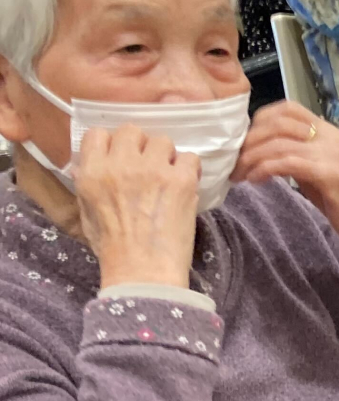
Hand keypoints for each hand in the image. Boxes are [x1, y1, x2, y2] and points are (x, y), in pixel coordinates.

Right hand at [73, 125, 200, 290]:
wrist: (143, 270)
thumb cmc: (113, 248)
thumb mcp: (86, 213)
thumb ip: (87, 184)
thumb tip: (87, 166)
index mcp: (91, 172)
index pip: (98, 134)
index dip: (111, 143)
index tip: (120, 156)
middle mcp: (120, 165)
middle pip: (131, 130)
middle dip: (139, 145)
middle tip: (146, 166)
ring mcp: (152, 170)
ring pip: (162, 140)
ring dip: (166, 155)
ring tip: (167, 176)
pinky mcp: (181, 180)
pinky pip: (189, 157)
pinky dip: (189, 169)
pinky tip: (184, 185)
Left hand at [233, 103, 338, 268]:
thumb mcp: (314, 168)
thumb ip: (294, 153)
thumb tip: (258, 146)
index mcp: (328, 131)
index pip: (289, 108)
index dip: (261, 119)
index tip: (246, 140)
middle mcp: (330, 136)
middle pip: (279, 123)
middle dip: (250, 141)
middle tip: (235, 161)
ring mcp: (331, 153)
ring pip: (279, 144)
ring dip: (252, 158)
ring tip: (240, 173)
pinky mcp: (328, 173)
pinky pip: (286, 163)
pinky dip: (264, 169)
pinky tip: (255, 180)